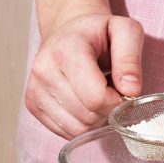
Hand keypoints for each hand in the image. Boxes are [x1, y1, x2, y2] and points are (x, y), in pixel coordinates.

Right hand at [26, 12, 143, 138]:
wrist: (68, 30)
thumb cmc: (99, 32)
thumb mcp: (125, 31)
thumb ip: (130, 59)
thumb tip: (131, 90)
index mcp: (66, 50)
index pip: (96, 98)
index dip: (117, 102)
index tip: (122, 90)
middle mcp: (44, 70)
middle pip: (88, 117)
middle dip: (107, 110)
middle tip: (110, 90)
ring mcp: (35, 89)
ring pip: (77, 129)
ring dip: (96, 119)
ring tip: (97, 94)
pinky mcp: (33, 104)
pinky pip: (66, 132)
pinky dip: (82, 124)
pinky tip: (84, 103)